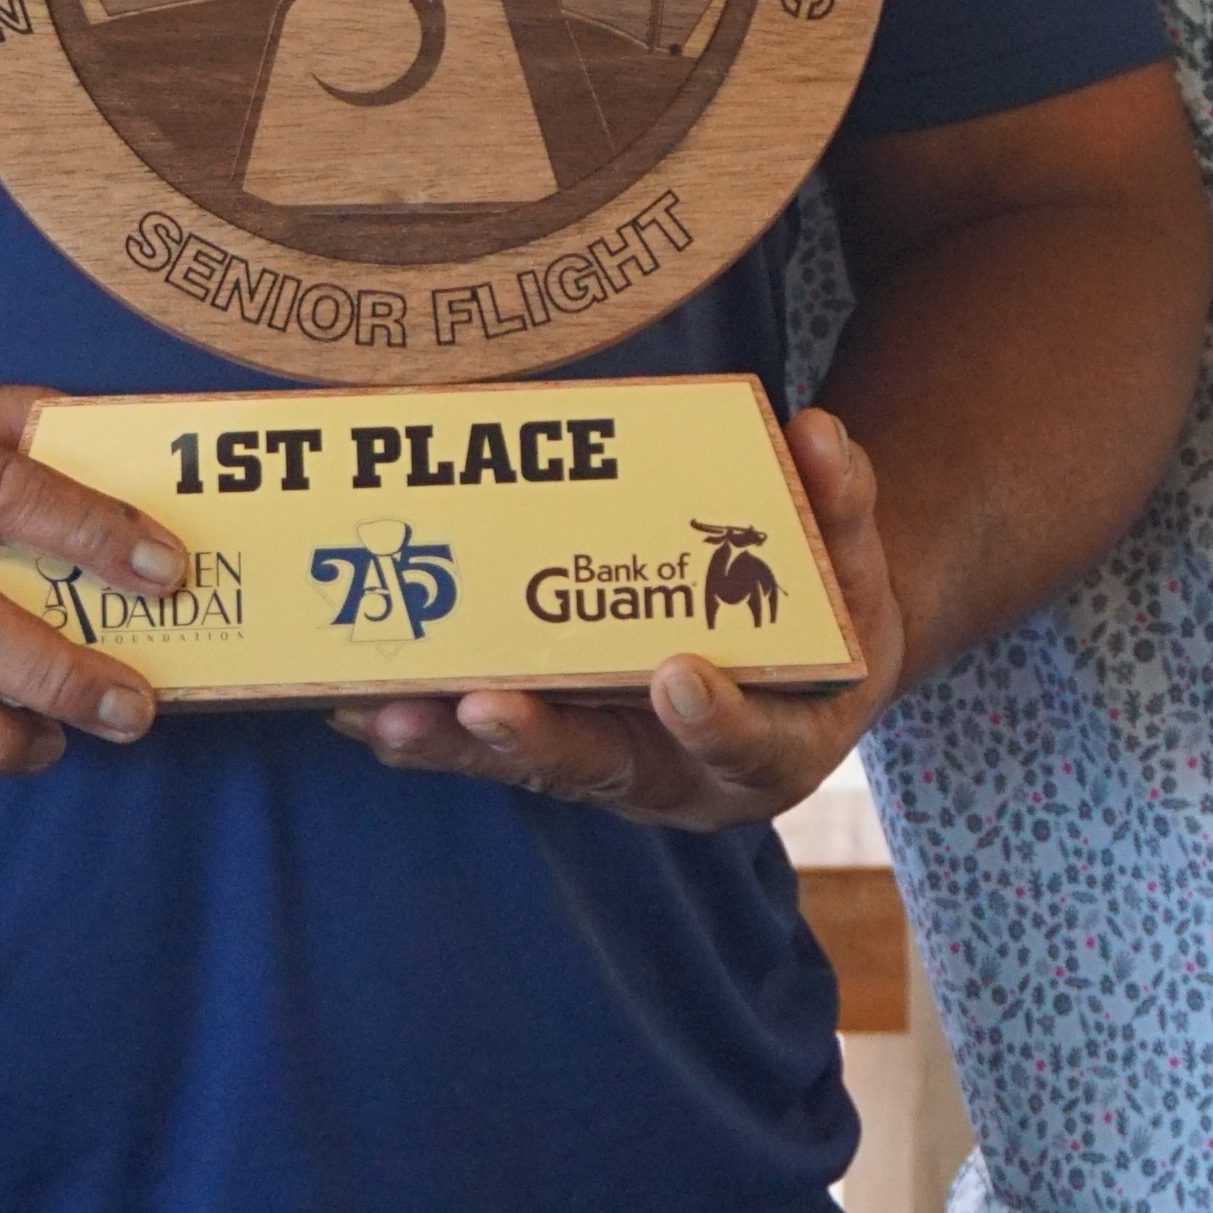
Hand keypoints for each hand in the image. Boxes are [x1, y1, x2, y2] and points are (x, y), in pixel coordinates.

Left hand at [326, 408, 899, 833]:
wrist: (803, 675)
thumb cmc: (825, 614)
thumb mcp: (850, 564)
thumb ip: (835, 504)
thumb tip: (818, 435)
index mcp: (773, 746)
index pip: (747, 743)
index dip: (716, 717)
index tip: (680, 674)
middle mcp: (681, 777)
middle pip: (606, 770)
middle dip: (540, 739)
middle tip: (485, 706)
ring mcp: (611, 769)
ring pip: (528, 765)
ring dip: (455, 743)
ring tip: (387, 712)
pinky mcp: (558, 751)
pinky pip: (485, 749)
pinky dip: (429, 733)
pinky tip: (361, 707)